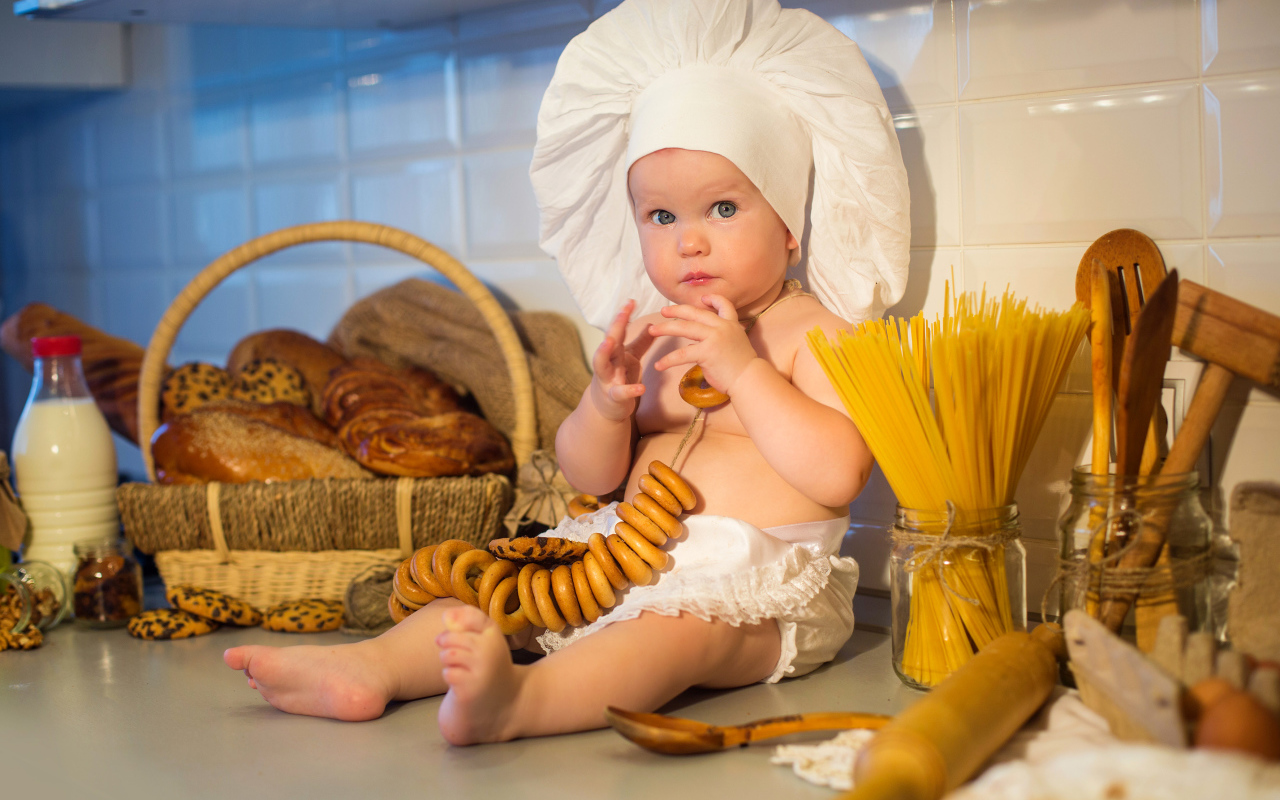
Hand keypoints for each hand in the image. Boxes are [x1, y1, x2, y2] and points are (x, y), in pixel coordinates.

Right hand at [589, 300, 652, 420]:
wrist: (606, 408)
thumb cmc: (618, 378)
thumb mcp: (630, 358)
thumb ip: (641, 342)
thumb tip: (651, 322)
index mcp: (614, 352)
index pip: (618, 330)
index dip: (623, 316)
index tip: (631, 300)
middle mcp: (607, 362)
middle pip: (609, 341)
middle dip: (615, 326)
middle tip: (622, 312)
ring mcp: (607, 379)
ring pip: (601, 364)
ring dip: (603, 352)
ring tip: (610, 341)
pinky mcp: (612, 397)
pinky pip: (619, 393)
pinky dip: (629, 390)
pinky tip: (641, 388)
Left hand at [648, 294, 758, 395]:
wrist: (749, 379)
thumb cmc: (742, 367)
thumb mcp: (735, 344)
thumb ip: (719, 338)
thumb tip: (696, 342)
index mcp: (731, 324)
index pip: (724, 304)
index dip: (712, 299)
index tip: (701, 298)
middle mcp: (722, 326)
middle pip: (695, 313)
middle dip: (676, 311)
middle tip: (663, 311)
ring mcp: (714, 338)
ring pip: (684, 328)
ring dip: (665, 328)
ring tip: (652, 331)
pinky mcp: (707, 352)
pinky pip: (682, 354)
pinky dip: (668, 360)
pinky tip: (659, 365)